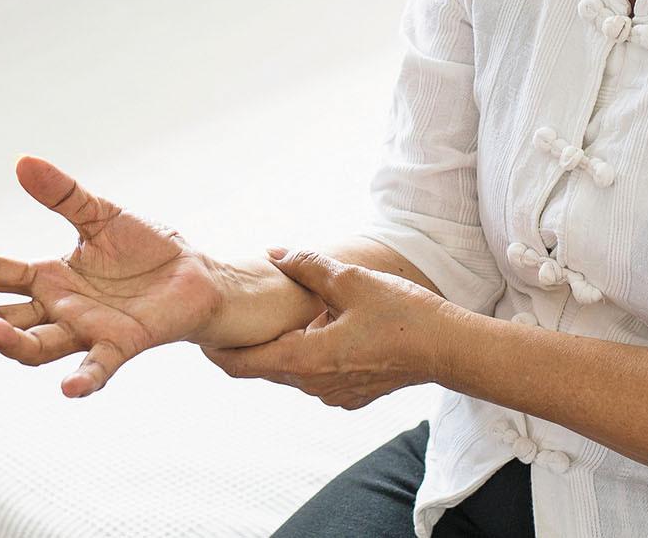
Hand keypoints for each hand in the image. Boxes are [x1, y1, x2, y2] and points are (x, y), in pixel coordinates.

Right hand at [0, 155, 224, 397]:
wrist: (196, 276)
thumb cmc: (146, 250)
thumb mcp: (101, 215)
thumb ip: (64, 195)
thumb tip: (22, 161)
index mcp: (50, 278)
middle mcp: (60, 309)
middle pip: (4, 319)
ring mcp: (88, 330)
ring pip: (37, 347)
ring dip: (11, 343)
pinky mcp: (123, 343)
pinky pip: (99, 366)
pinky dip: (84, 379)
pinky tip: (68, 389)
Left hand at [200, 247, 453, 409]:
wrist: (448, 349)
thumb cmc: (402, 313)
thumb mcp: (352, 280)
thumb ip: (308, 266)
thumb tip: (274, 253)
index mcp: (305, 359)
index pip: (241, 365)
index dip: (215, 350)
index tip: (199, 334)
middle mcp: (314, 385)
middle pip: (264, 368)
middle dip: (246, 345)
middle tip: (230, 319)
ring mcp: (334, 394)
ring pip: (291, 372)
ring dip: (281, 348)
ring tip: (274, 318)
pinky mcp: (352, 395)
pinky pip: (317, 377)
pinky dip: (308, 356)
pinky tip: (319, 329)